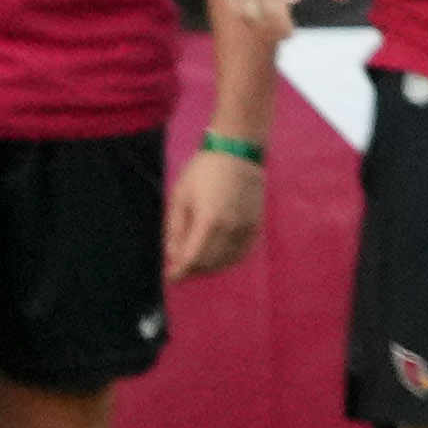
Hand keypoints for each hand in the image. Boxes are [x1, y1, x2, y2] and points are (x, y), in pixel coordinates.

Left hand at [165, 141, 264, 282]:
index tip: (170, 277)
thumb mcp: (180, 196)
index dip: (179, 272)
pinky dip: (228, 260)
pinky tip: (218, 257)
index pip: (192, 259)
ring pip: (226, 261)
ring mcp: (246, 227)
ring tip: (197, 263)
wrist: (239, 150)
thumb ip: (175, 230)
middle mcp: (230, 228)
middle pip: (209, 263)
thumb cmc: (203, 171)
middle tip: (180, 268)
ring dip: (210, 267)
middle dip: (192, 269)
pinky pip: (242, 252)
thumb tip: (173, 256)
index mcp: (209, 221)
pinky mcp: (256, 224)